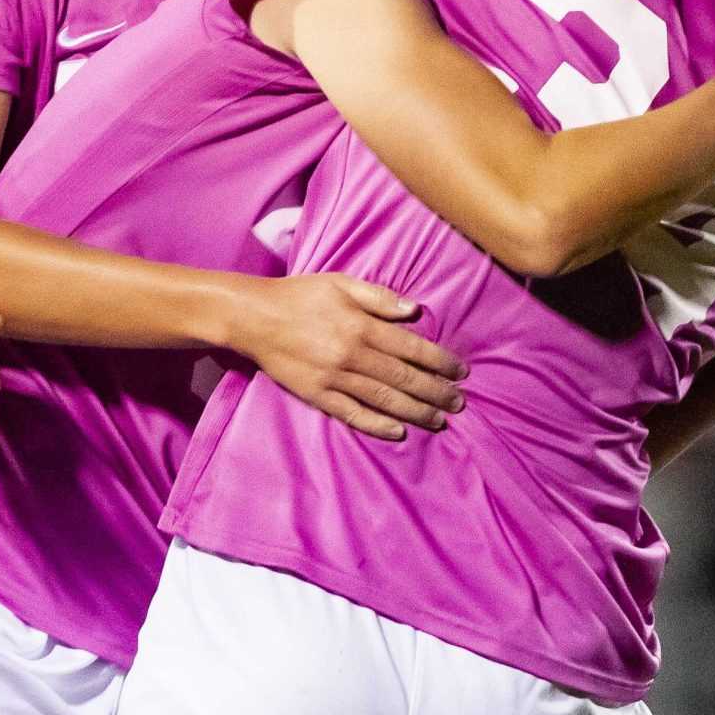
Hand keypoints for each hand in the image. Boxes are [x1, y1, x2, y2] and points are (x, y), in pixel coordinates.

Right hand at [234, 275, 466, 439]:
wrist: (254, 317)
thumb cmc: (300, 295)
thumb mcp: (341, 283)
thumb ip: (379, 297)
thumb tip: (415, 310)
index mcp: (362, 326)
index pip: (412, 348)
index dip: (440, 361)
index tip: (461, 372)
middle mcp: (352, 355)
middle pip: (404, 378)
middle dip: (436, 392)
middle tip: (458, 403)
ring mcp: (335, 378)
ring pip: (384, 399)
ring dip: (416, 412)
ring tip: (439, 420)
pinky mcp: (317, 395)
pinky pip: (352, 414)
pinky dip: (377, 425)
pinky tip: (398, 432)